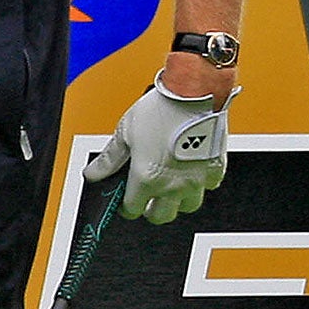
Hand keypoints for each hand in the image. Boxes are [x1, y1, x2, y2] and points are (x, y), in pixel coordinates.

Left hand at [84, 73, 236, 223]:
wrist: (196, 92)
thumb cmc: (163, 107)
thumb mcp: (126, 131)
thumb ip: (109, 159)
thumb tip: (94, 173)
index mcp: (147, 178)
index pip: (132, 209)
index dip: (126, 206)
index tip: (126, 199)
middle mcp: (173, 184)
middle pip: (161, 216)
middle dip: (151, 209)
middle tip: (148, 196)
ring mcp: (197, 179)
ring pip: (187, 207)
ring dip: (178, 201)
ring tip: (171, 186)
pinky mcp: (215, 169)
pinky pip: (208, 187)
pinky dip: (201, 183)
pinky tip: (192, 170)